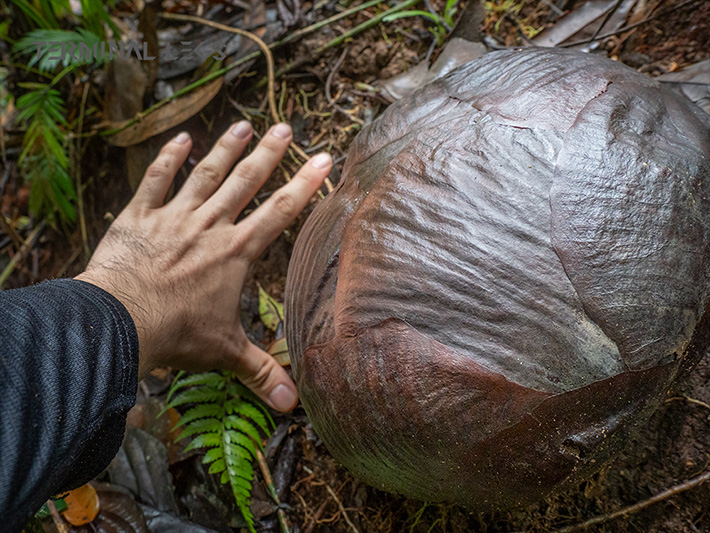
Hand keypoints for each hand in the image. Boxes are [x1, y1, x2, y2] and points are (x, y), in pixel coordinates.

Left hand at [75, 122, 330, 411]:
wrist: (119, 321)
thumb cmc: (176, 334)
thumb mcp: (225, 352)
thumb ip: (261, 372)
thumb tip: (294, 406)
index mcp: (236, 252)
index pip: (280, 212)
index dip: (305, 185)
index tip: (323, 159)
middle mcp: (210, 226)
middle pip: (246, 182)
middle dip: (269, 155)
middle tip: (287, 128)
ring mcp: (173, 217)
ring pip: (205, 174)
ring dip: (226, 148)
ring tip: (244, 124)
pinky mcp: (138, 216)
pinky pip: (155, 180)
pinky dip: (167, 158)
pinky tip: (181, 138)